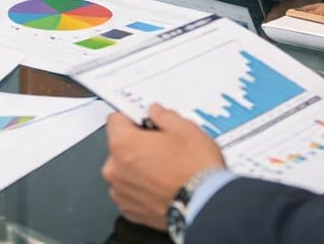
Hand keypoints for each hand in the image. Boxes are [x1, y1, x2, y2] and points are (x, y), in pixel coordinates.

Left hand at [102, 108, 225, 228]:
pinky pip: (130, 193)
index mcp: (123, 144)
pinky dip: (143, 189)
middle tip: (162, 147)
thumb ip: (163, 115)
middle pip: (119, 147)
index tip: (144, 121)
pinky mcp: (131, 211)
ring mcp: (121, 193)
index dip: (133, 117)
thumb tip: (157, 113)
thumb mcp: (185, 129)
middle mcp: (115, 170)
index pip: (115, 119)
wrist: (207, 206)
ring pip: (124, 172)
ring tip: (166, 170)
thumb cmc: (196, 171)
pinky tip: (163, 186)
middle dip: (137, 145)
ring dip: (138, 169)